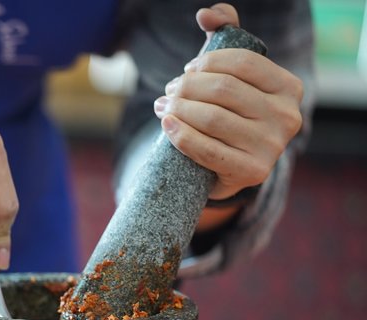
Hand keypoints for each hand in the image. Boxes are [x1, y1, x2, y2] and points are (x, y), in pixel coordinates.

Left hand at [153, 3, 303, 200]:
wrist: (231, 168)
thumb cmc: (232, 113)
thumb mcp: (234, 76)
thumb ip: (227, 37)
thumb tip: (206, 15)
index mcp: (289, 88)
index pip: (243, 63)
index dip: (207, 63)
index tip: (187, 70)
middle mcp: (288, 117)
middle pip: (223, 90)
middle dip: (187, 87)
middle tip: (168, 92)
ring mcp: (272, 147)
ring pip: (213, 118)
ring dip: (178, 109)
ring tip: (162, 107)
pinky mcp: (251, 171)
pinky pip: (207, 150)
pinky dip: (181, 135)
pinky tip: (166, 125)